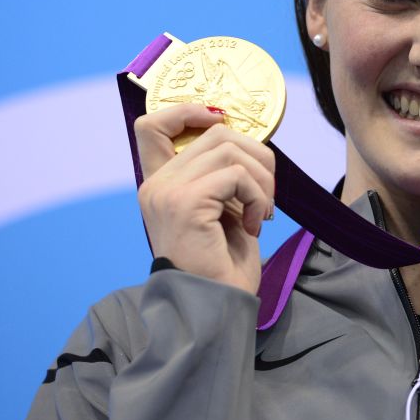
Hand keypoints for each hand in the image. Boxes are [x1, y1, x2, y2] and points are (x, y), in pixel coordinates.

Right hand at [134, 104, 274, 294]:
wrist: (214, 308)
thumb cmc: (221, 265)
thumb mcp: (221, 210)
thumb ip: (221, 175)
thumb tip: (247, 139)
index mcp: (159, 185)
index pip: (152, 125)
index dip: (188, 111)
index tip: (222, 125)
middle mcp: (156, 185)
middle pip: (215, 132)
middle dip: (256, 156)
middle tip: (266, 193)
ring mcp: (168, 192)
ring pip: (231, 149)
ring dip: (262, 179)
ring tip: (263, 211)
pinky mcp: (187, 203)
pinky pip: (238, 175)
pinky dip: (259, 197)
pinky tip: (256, 225)